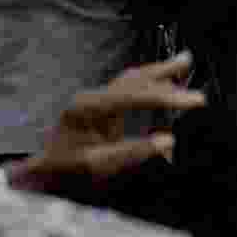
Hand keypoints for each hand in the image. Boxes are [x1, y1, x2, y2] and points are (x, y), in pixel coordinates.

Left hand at [8, 53, 205, 192]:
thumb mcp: (97, 166)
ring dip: (159, 71)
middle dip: (166, 75)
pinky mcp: (99, 105)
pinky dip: (149, 80)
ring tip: (184, 62)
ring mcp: (94, 98)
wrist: (41, 174)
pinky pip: (128, 85)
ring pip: (132, 78)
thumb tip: (168, 141)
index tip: (196, 100)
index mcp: (89, 108)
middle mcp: (92, 96)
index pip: (135, 95)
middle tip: (192, 67)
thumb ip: (131, 152)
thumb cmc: (65, 172)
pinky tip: (163, 78)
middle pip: (135, 79)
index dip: (167, 96)